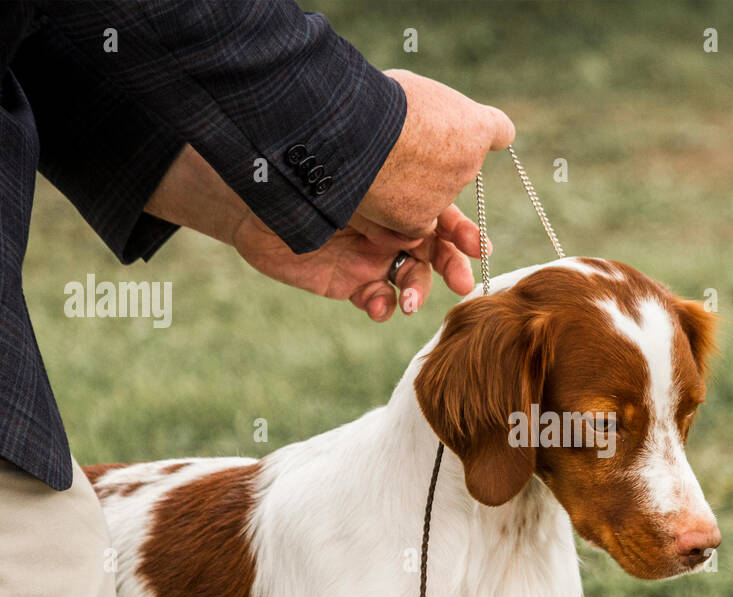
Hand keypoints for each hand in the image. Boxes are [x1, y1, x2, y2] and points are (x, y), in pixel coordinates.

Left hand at [144, 145, 486, 319]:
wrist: (255, 195)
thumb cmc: (306, 168)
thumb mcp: (353, 163)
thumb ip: (395, 168)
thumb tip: (444, 155)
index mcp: (401, 198)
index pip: (443, 217)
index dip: (462, 233)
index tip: (477, 247)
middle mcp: (394, 229)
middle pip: (435, 253)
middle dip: (452, 268)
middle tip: (463, 284)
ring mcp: (374, 258)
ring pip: (410, 280)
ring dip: (417, 291)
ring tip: (410, 302)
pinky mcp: (350, 283)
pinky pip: (375, 299)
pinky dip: (381, 306)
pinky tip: (379, 306)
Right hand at [356, 69, 514, 236]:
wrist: (353, 131)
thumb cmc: (377, 100)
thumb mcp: (414, 89)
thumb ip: (433, 111)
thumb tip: (427, 118)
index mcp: (475, 126)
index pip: (499, 132)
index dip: (479, 133)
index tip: (471, 134)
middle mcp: (468, 165)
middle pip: (456, 167)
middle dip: (434, 163)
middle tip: (400, 150)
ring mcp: (446, 195)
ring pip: (430, 196)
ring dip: (410, 187)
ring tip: (379, 167)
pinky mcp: (420, 220)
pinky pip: (410, 221)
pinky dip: (394, 212)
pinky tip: (374, 192)